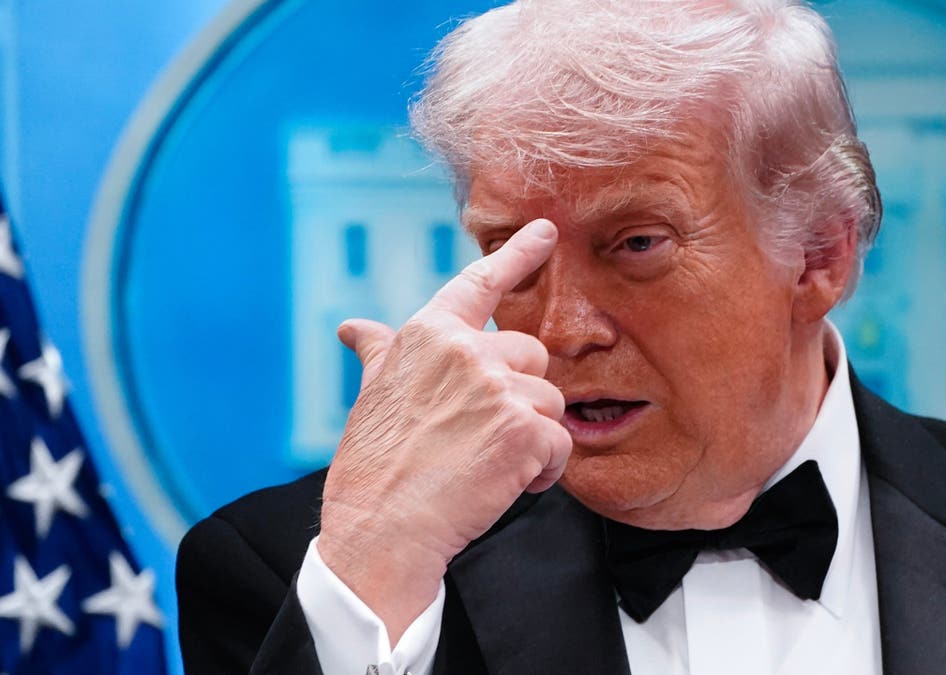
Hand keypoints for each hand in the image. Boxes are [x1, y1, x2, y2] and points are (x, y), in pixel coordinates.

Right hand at [317, 218, 571, 641]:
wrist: (381, 527)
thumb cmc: (374, 466)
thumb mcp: (372, 396)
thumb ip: (381, 354)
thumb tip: (355, 328)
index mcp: (428, 335)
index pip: (479, 285)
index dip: (517, 254)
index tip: (545, 231)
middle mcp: (465, 351)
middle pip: (531, 357)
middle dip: (519, 397)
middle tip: (483, 436)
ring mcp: (498, 387)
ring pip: (550, 401)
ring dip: (532, 437)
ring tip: (489, 465)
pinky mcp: (524, 429)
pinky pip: (560, 443)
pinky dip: (544, 469)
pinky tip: (507, 484)